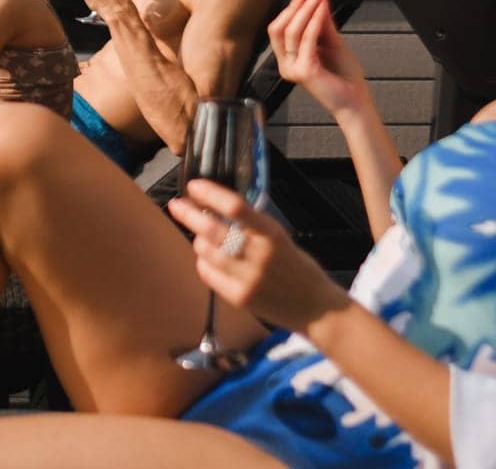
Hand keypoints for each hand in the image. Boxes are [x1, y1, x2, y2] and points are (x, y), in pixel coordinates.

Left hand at [168, 179, 342, 331]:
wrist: (317, 309)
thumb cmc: (298, 268)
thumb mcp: (281, 238)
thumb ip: (253, 226)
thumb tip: (218, 208)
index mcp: (272, 234)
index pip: (236, 207)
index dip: (211, 194)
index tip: (194, 185)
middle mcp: (259, 256)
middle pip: (212, 230)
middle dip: (189, 214)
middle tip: (177, 205)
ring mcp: (247, 279)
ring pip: (205, 252)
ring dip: (198, 239)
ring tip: (200, 234)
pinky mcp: (239, 298)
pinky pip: (208, 274)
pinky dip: (203, 262)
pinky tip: (208, 258)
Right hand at [267, 0, 375, 120]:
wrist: (355, 100)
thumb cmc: (344, 75)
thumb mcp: (331, 42)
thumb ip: (323, 23)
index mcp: (287, 59)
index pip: (279, 29)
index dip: (290, 8)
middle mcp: (285, 65)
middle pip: (278, 29)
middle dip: (293, 7)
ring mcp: (292, 69)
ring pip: (291, 31)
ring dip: (305, 10)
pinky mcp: (304, 71)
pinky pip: (307, 39)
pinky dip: (315, 20)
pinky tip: (323, 9)